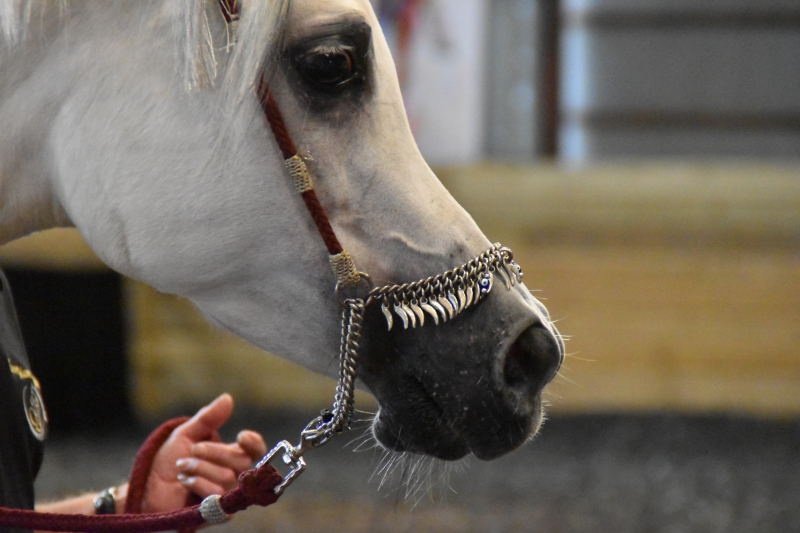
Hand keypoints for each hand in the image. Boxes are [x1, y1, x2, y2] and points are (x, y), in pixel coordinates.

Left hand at [141, 394, 266, 512]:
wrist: (147, 488)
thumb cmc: (167, 463)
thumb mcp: (186, 435)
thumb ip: (208, 418)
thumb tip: (227, 398)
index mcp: (230, 456)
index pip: (256, 451)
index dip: (253, 443)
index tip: (240, 436)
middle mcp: (233, 476)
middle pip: (242, 461)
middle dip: (214, 452)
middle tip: (192, 450)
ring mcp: (226, 495)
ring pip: (227, 477)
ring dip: (200, 468)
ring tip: (181, 468)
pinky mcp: (217, 513)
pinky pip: (218, 495)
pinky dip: (199, 483)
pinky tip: (184, 481)